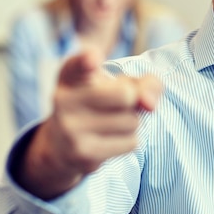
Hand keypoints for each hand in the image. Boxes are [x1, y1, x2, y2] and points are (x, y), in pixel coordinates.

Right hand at [15, 49, 161, 198]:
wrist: (63, 145)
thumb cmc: (100, 103)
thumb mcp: (120, 83)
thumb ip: (145, 83)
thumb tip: (150, 104)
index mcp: (71, 75)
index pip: (78, 64)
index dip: (88, 60)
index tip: (94, 60)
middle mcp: (64, 100)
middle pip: (126, 95)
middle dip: (133, 100)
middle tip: (117, 104)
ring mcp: (70, 129)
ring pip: (132, 121)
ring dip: (132, 122)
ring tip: (111, 122)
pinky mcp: (82, 154)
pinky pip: (130, 143)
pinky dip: (128, 140)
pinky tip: (108, 139)